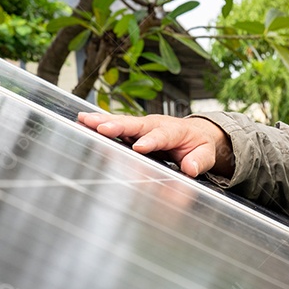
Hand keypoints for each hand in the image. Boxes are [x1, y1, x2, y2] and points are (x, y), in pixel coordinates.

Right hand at [77, 112, 233, 178]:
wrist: (195, 133)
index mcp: (174, 131)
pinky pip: (115, 127)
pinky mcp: (132, 131)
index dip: (150, 141)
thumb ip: (198, 161)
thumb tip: (190, 168)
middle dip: (118, 126)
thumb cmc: (198, 145)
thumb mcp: (206, 155)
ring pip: (121, 123)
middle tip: (102, 128)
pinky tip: (82, 122)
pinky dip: (99, 124)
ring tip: (84, 120)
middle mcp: (154, 125)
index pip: (161, 136)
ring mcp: (142, 127)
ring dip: (102, 121)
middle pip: (135, 125)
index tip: (140, 147)